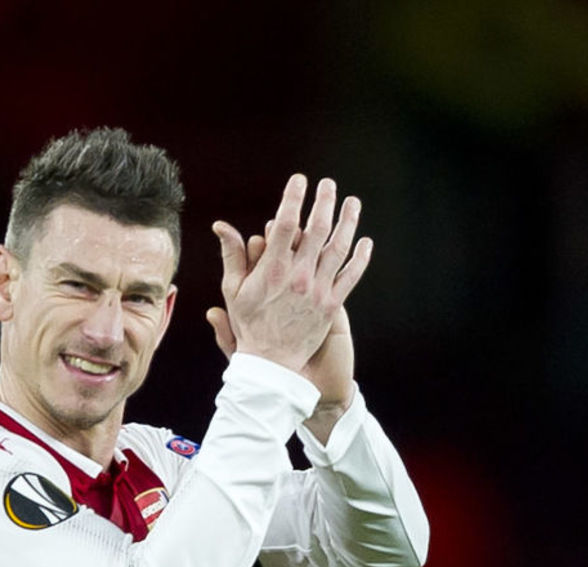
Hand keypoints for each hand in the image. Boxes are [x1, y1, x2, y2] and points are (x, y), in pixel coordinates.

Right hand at [208, 176, 371, 440]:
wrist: (270, 363)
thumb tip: (222, 226)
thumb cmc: (248, 324)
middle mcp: (298, 276)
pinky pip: (350, 275)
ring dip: (347, 222)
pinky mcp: (332, 305)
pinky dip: (360, 257)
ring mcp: (318, 290)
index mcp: (272, 270)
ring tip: (352, 202)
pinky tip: (365, 241)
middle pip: (316, 229)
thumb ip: (232, 255)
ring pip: (337, 248)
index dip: (293, 198)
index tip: (299, 181)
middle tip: (328, 184)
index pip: (285, 224)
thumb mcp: (233, 289)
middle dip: (324, 202)